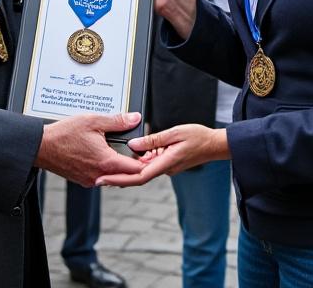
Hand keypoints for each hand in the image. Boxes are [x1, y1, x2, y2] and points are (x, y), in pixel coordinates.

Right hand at [36, 112, 144, 185]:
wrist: (41, 147)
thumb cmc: (63, 134)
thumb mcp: (93, 120)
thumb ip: (117, 121)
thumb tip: (135, 118)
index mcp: (106, 162)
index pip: (136, 169)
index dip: (146, 161)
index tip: (150, 153)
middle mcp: (99, 175)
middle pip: (127, 175)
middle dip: (135, 164)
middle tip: (141, 152)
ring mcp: (90, 179)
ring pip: (114, 177)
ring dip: (121, 167)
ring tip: (125, 152)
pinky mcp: (83, 180)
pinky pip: (102, 177)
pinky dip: (108, 169)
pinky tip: (105, 156)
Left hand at [95, 124, 229, 186]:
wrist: (214, 145)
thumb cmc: (198, 137)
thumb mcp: (174, 133)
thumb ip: (153, 139)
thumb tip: (132, 144)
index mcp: (165, 163)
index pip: (137, 176)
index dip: (118, 179)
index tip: (104, 179)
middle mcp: (164, 169)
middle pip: (136, 177)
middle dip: (117, 178)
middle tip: (98, 177)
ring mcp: (165, 168)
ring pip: (142, 172)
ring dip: (126, 172)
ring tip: (107, 169)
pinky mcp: (166, 164)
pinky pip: (148, 166)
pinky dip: (136, 165)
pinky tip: (127, 161)